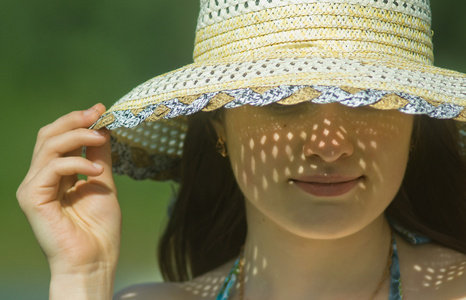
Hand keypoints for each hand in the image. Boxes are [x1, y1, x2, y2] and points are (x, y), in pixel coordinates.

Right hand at [16, 104, 120, 277]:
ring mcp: (34, 187)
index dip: (77, 121)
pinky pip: (51, 167)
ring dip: (77, 137)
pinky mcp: (32, 198)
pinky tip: (96, 171)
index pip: (59, 138)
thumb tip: (102, 129)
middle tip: (97, 113)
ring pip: (48, 146)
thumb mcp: (103, 183)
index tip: (100, 110)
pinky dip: (76, 162)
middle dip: (74, 120)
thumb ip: (98, 158)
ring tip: (101, 138)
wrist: (94, 260)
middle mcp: (41, 178)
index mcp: (56, 175)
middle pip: (48, 135)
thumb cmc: (99, 229)